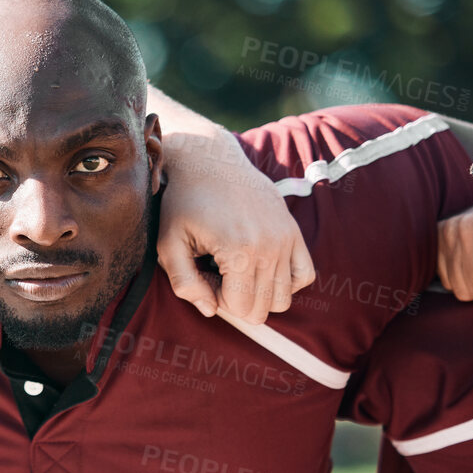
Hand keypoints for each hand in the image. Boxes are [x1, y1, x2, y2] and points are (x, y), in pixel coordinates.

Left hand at [157, 133, 315, 323]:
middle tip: (215, 271)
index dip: (217, 300)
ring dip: (257, 292)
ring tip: (234, 267)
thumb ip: (183, 284)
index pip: (240, 308)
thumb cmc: (183, 204)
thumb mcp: (168, 244)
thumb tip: (211, 310)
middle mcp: (271, 246)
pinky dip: (284, 282)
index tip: (202, 273)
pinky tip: (259, 267)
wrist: (210, 162)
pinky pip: (304, 276)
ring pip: (283, 299)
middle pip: (263, 308)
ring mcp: (287, 238)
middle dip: (236, 298)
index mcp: (240, 250)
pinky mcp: (294, 231)